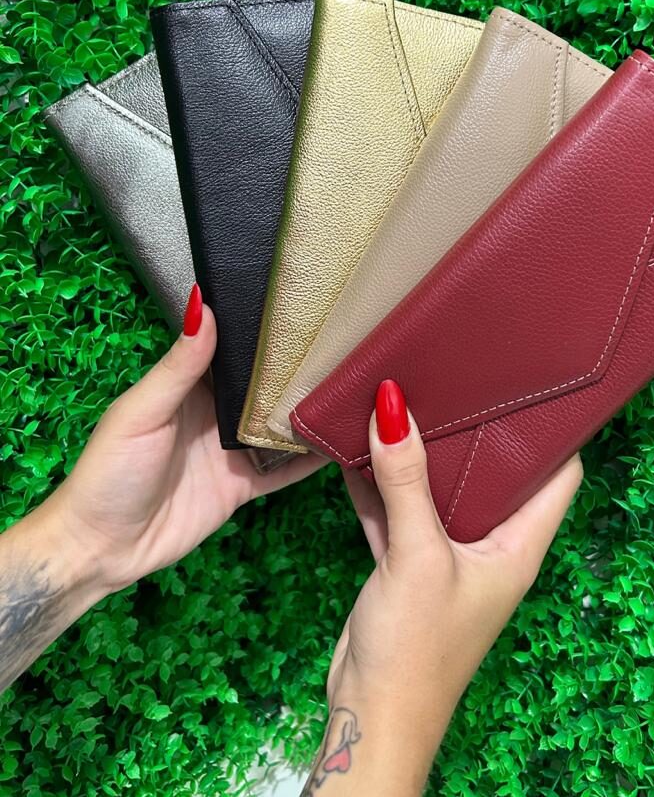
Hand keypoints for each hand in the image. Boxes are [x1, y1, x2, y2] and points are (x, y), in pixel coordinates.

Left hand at [41, 285, 324, 596]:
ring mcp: (233, 451)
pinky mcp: (244, 487)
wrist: (101, 548)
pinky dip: (312, 460)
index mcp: (190, 385)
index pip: (236, 350)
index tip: (307, 308)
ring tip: (354, 389)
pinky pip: (286, 470)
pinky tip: (343, 443)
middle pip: (267, 387)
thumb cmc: (109, 471)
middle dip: (300, 370)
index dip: (267, 332)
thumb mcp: (142, 412)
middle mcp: (217, 413)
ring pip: (282, 426)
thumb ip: (179, 365)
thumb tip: (203, 304)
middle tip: (348, 348)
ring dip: (310, 413)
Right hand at [303, 380, 581, 795]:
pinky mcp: (409, 566)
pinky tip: (360, 446)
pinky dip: (382, 484)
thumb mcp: (416, 556)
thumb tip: (394, 408)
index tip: (540, 383)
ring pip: (441, 490)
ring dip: (422, 454)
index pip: (559, 475)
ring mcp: (448, 557)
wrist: (372, 717)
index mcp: (518, 547)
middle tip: (464, 374)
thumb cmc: (416, 654)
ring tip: (408, 398)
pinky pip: (399, 511)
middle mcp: (490, 547)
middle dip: (477, 430)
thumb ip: (405, 481)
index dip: (557, 430)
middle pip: (495, 474)